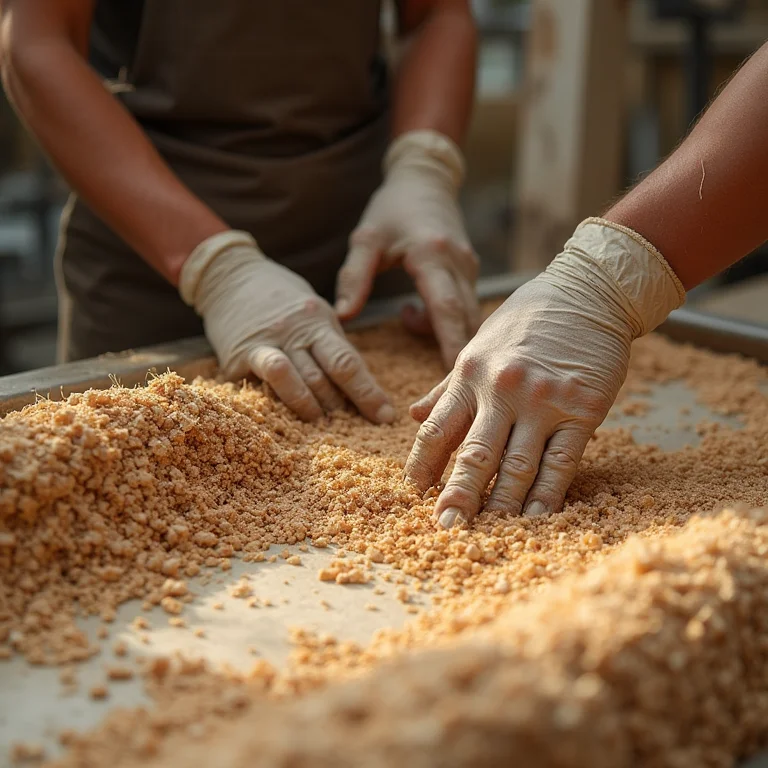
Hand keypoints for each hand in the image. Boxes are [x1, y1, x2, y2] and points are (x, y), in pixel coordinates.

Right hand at [179, 231, 394, 423]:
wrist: (228, 275)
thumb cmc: (280, 297)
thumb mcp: (313, 311)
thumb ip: (330, 345)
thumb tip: (357, 386)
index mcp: (318, 320)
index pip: (348, 362)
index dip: (368, 393)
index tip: (386, 417)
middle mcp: (294, 331)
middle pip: (325, 376)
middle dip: (344, 407)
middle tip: (359, 430)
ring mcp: (265, 343)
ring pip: (294, 381)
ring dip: (311, 408)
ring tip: (321, 424)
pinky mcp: (237, 357)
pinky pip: (261, 382)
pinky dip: (276, 402)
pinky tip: (284, 416)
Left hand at [335, 130, 480, 368]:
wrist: (425, 179)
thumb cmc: (392, 207)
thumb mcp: (366, 238)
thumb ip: (353, 276)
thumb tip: (343, 316)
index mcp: (432, 255)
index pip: (445, 307)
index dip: (449, 343)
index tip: (450, 375)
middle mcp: (458, 264)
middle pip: (464, 319)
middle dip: (454, 352)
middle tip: (437, 383)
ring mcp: (469, 268)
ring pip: (467, 316)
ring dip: (444, 334)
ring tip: (406, 319)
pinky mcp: (470, 272)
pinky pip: (465, 307)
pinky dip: (447, 322)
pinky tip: (415, 311)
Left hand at [404, 218, 684, 526]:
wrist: (588, 293)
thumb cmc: (527, 321)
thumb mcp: (478, 345)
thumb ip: (447, 386)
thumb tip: (412, 414)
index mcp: (470, 373)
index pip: (437, 428)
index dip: (423, 463)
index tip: (415, 491)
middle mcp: (502, 389)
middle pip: (474, 454)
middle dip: (458, 495)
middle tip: (446, 527)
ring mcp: (543, 401)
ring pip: (516, 465)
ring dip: (501, 504)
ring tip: (489, 532)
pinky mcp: (582, 409)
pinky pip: (561, 461)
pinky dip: (547, 494)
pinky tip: (535, 518)